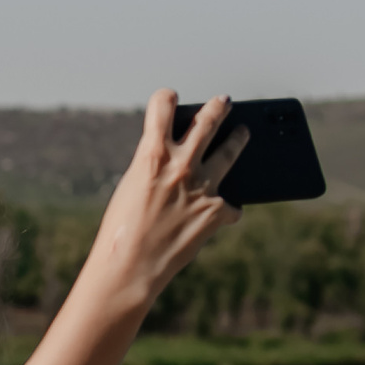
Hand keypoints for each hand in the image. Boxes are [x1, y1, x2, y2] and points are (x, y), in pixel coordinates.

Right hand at [78, 91, 245, 311]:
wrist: (132, 267)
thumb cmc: (122, 231)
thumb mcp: (131, 188)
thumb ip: (154, 169)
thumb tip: (178, 163)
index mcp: (152, 154)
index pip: (162, 107)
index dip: (166, 98)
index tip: (170, 96)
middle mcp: (181, 164)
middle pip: (207, 123)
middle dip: (217, 109)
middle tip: (224, 102)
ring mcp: (202, 186)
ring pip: (229, 153)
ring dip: (237, 140)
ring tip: (243, 133)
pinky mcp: (216, 211)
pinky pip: (229, 205)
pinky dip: (226, 210)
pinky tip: (225, 215)